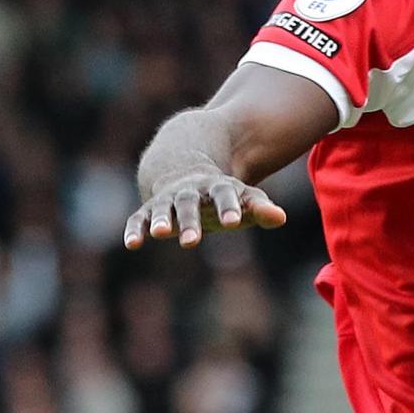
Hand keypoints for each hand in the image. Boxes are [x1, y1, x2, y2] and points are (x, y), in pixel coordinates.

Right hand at [122, 170, 287, 250]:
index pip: (224, 196)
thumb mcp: (242, 199)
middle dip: (190, 222)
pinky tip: (132, 244)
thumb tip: (281, 217)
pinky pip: (139, 218)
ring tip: (159, 234)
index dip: (229, 208)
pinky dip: (135, 229)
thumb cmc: (220, 195)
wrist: (184, 168)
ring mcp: (168, 199)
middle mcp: (189, 191)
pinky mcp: (150, 209)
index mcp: (215, 187)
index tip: (234, 223)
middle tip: (191, 242)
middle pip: (189, 204)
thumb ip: (260, 208)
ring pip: (163, 208)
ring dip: (160, 220)